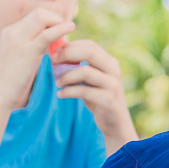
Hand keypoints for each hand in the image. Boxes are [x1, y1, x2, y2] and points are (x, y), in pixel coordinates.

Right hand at [0, 8, 73, 111]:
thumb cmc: (10, 83)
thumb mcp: (19, 60)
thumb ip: (31, 50)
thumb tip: (49, 47)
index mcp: (9, 32)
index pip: (33, 16)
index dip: (51, 21)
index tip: (60, 34)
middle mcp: (12, 32)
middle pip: (39, 12)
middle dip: (57, 19)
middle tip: (68, 33)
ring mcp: (18, 39)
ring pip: (43, 17)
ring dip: (59, 23)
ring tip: (70, 34)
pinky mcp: (27, 51)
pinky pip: (47, 34)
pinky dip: (61, 29)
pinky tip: (70, 29)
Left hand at [52, 39, 137, 153]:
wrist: (115, 123)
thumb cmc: (98, 98)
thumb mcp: (91, 80)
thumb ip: (80, 67)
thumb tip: (56, 52)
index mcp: (110, 62)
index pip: (90, 45)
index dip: (70, 46)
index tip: (55, 53)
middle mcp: (114, 71)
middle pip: (90, 52)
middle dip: (68, 54)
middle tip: (53, 62)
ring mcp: (113, 85)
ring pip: (85, 71)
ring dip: (67, 76)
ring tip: (57, 83)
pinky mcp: (109, 100)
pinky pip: (84, 91)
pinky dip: (68, 92)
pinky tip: (60, 95)